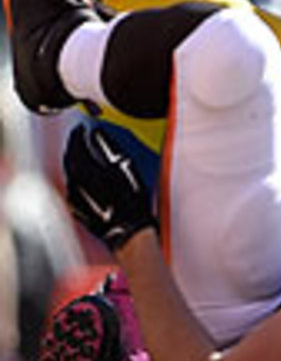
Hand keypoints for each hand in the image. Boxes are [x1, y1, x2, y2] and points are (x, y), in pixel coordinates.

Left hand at [63, 123, 155, 251]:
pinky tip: (77, 176)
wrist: (130, 232)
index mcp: (91, 172)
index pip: (77, 148)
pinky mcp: (76, 210)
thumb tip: (97, 134)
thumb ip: (110, 148)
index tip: (80, 128)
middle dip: (71, 147)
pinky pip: (69, 189)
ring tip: (77, 153)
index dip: (77, 136)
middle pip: (68, 161)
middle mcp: (79, 186)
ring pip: (67, 175)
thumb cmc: (134, 201)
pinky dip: (71, 178)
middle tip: (77, 137)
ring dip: (70, 162)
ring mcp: (76, 200)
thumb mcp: (128, 169)